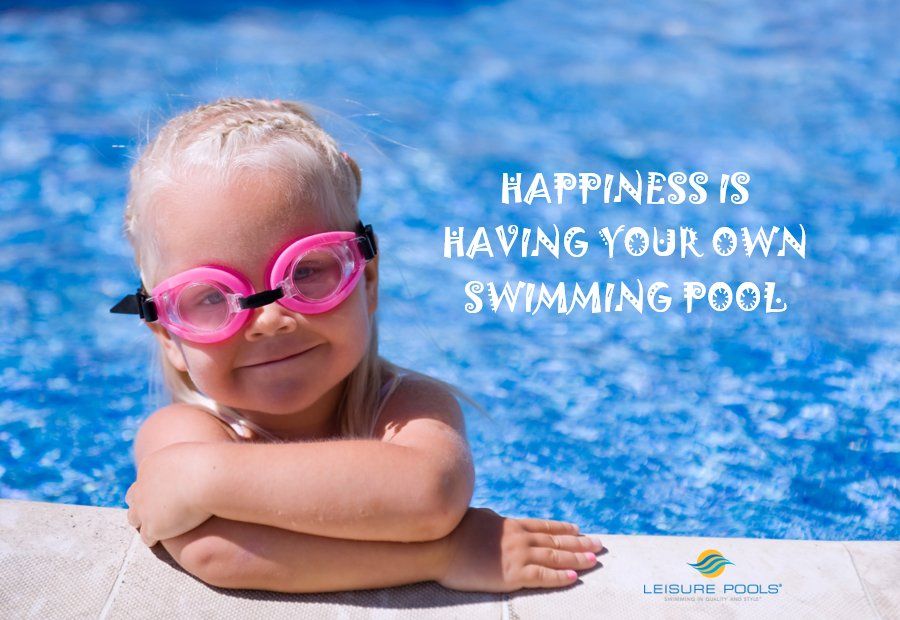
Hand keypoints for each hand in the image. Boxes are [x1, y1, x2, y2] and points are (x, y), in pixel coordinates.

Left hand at [125, 442, 213, 546]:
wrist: (208, 480)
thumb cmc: (208, 464)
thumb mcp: (192, 455)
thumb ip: (184, 460)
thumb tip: (192, 464)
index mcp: (149, 466)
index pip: (144, 479)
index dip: (152, 487)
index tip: (162, 494)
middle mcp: (141, 487)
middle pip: (133, 497)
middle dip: (141, 504)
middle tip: (154, 511)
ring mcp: (144, 508)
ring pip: (135, 519)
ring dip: (145, 523)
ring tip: (158, 527)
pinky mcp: (153, 527)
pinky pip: (147, 537)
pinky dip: (153, 538)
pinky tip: (163, 539)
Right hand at [435, 507, 601, 592]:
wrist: (438, 545)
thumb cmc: (452, 530)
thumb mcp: (479, 518)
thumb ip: (494, 520)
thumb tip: (499, 518)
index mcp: (511, 524)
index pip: (545, 526)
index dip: (564, 528)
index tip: (580, 530)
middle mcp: (519, 537)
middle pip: (556, 540)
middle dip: (580, 543)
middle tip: (599, 545)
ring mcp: (517, 556)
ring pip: (555, 557)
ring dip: (577, 558)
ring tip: (594, 560)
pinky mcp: (512, 575)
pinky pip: (542, 577)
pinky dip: (559, 577)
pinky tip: (574, 577)